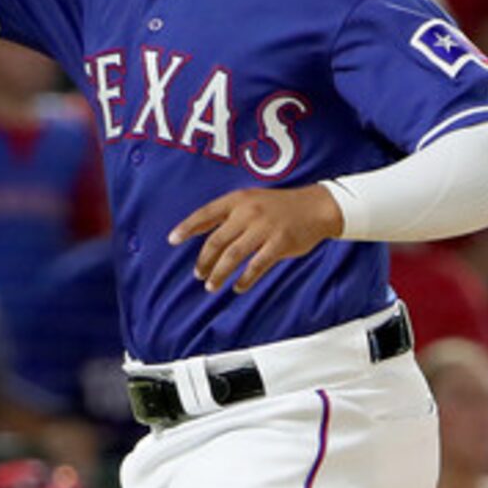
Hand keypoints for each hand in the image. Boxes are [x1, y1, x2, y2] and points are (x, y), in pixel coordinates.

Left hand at [169, 185, 345, 293]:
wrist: (316, 207)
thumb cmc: (280, 207)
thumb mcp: (252, 200)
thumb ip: (228, 214)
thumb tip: (201, 232)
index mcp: (238, 200)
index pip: (205, 213)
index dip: (187, 227)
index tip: (172, 240)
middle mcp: (248, 212)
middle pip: (217, 241)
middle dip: (204, 260)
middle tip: (198, 275)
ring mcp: (264, 228)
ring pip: (233, 256)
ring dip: (219, 274)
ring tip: (211, 286)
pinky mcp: (279, 244)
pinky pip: (256, 266)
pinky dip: (244, 280)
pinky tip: (237, 287)